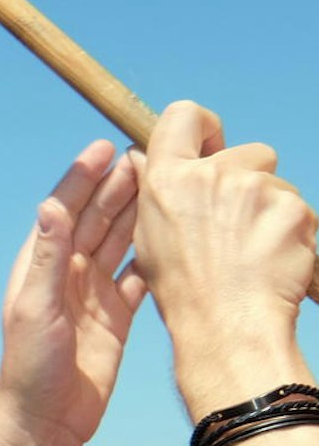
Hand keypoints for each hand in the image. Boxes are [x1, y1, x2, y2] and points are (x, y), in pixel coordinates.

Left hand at [0, 141, 146, 445]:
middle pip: (97, 219)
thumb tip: (51, 206)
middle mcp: (67, 274)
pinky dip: (153, 256)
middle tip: (147, 153)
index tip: (103, 146)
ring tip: (165, 182)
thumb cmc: (31, 367)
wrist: (48, 418)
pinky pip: (138, 277)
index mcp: (41, 266)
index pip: (64, 211)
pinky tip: (174, 235)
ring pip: (120, 243)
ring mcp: (93, 294)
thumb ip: (48, 258)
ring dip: (139, 214)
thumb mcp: (37, 308)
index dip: (82, 178)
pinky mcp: (116, 317)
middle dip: (119, 187)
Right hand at [131, 100, 313, 409]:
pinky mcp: (291, 210)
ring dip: (273, 212)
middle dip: (249, 181)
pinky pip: (301, 212)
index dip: (203, 129)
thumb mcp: (148, 236)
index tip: (211, 149)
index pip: (184, 116)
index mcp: (166, 180)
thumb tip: (144, 154)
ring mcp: (254, 191)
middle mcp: (209, 176)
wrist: (228, 328)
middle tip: (235, 227)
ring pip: (278, 186)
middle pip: (247, 153)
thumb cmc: (185, 290)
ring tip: (253, 254)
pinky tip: (276, 261)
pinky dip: (295, 234)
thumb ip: (156, 189)